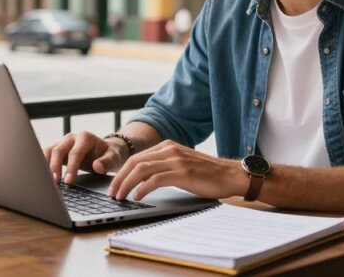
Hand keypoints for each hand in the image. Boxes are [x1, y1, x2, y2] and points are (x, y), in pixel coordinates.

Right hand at [44, 131, 125, 185]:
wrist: (105, 150)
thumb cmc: (109, 154)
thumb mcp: (114, 157)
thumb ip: (107, 162)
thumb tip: (97, 167)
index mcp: (85, 138)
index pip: (75, 152)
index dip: (71, 167)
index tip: (68, 181)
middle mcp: (72, 138)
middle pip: (58, 150)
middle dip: (55, 167)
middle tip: (55, 183)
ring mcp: (63, 143)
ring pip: (49, 151)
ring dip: (46, 165)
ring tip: (47, 181)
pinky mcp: (58, 149)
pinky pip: (46, 154)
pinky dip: (43, 164)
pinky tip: (43, 176)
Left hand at [109, 140, 244, 201]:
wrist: (231, 175)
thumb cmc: (208, 174)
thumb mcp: (181, 165)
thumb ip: (163, 167)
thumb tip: (141, 181)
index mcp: (167, 146)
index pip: (137, 157)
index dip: (122, 172)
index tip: (114, 185)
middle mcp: (169, 150)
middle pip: (134, 162)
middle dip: (119, 178)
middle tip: (112, 193)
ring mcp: (176, 160)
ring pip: (141, 170)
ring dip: (126, 184)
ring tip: (120, 196)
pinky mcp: (182, 173)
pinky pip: (155, 179)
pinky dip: (142, 188)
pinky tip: (137, 197)